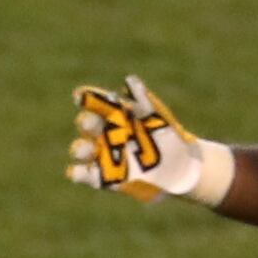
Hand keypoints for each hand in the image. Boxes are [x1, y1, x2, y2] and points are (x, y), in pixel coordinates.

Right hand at [68, 78, 234, 205]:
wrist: (180, 167)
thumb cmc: (168, 137)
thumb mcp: (158, 118)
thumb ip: (143, 102)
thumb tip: (129, 81)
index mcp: (116, 114)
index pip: (97, 102)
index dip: (87, 97)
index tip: (80, 95)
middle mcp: (105, 132)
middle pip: (88, 125)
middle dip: (86, 123)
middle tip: (90, 122)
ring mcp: (103, 154)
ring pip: (82, 149)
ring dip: (80, 148)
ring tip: (86, 149)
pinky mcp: (104, 177)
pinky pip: (84, 174)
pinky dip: (78, 173)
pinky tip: (77, 171)